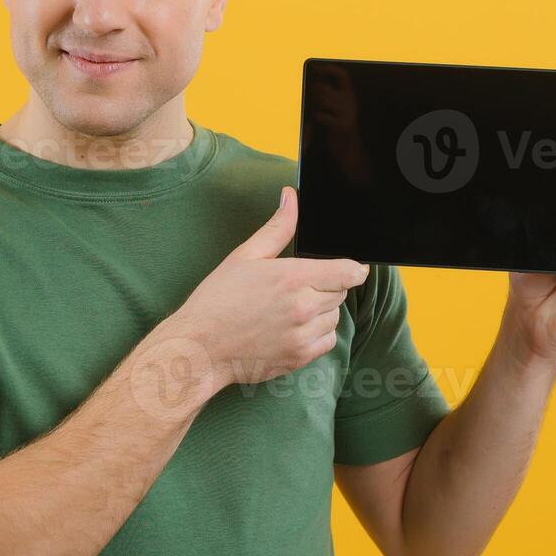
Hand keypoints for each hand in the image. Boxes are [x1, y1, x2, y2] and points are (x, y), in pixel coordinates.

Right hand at [172, 186, 368, 389]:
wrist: (201, 347)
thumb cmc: (218, 300)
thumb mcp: (245, 256)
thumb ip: (277, 227)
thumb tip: (291, 198)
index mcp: (292, 277)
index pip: (349, 272)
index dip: (354, 269)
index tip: (350, 269)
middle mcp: (303, 307)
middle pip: (342, 292)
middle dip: (327, 286)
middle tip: (297, 287)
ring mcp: (303, 335)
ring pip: (335, 317)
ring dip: (322, 310)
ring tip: (290, 308)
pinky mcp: (300, 358)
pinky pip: (328, 341)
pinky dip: (317, 334)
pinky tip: (292, 328)